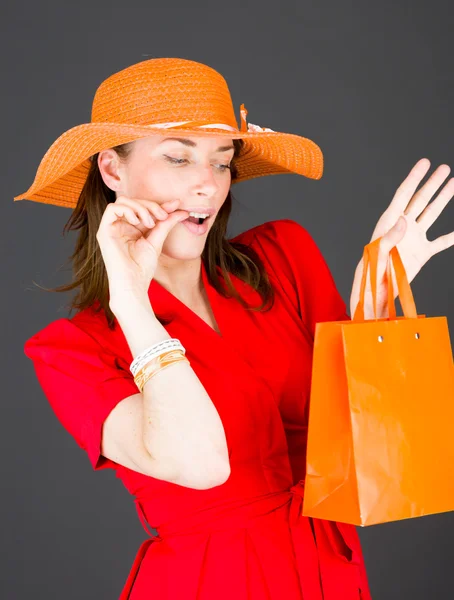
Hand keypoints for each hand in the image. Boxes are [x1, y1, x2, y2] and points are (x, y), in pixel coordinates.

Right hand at [96, 196, 188, 306]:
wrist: (133, 283)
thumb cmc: (142, 267)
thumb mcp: (157, 240)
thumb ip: (166, 223)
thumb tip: (182, 210)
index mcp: (131, 228)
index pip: (143, 207)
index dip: (158, 204)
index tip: (176, 205)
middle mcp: (119, 226)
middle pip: (133, 201)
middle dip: (151, 205)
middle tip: (163, 216)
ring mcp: (111, 227)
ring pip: (123, 201)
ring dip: (140, 207)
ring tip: (150, 223)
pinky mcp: (104, 230)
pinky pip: (112, 208)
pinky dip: (127, 210)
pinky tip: (137, 221)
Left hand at [350, 158, 453, 318]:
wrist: (376, 290)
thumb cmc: (371, 271)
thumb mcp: (378, 253)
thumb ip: (390, 236)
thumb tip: (404, 219)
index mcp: (390, 222)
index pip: (404, 194)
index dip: (414, 177)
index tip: (425, 162)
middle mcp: (404, 227)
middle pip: (420, 199)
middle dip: (432, 183)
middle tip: (445, 168)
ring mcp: (414, 239)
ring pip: (431, 214)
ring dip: (442, 199)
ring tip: (453, 183)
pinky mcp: (422, 253)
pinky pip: (440, 242)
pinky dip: (451, 236)